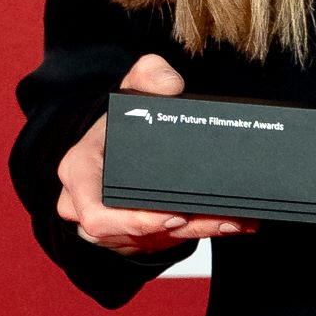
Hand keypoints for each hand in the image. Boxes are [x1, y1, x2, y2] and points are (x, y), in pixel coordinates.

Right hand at [55, 54, 254, 254]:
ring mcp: (111, 226)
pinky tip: (233, 222)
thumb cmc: (116, 124)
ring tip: (235, 219)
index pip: (95, 214)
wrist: (112, 147)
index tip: (173, 215)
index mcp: (79, 174)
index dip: (133, 222)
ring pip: (156, 240)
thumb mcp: (129, 90)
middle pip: (132, 234)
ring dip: (199, 231)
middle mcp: (87, 207)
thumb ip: (148, 75)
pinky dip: (203, 230)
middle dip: (179, 230)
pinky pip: (168, 240)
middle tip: (217, 218)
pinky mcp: (134, 236)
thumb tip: (170, 83)